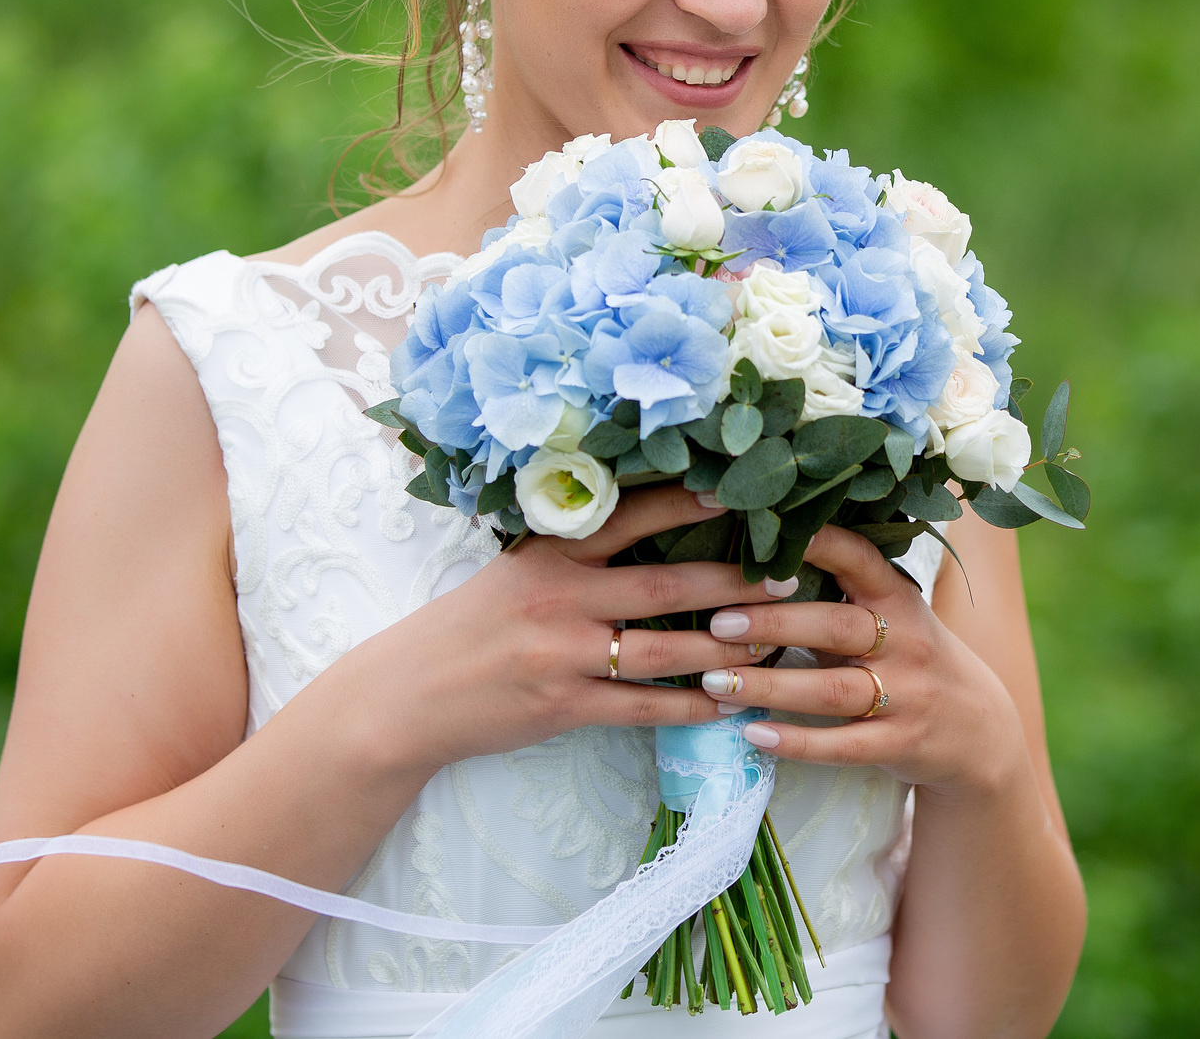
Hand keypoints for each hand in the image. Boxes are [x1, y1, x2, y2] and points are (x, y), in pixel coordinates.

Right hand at [327, 483, 787, 776]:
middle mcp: (560, 597)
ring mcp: (562, 654)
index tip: (742, 492)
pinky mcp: (563, 706)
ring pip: (664, 650)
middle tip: (790, 577)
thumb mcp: (514, 570)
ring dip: (726, 649)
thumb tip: (648, 523)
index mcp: (550, 552)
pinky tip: (730, 705)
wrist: (409, 694)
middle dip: (734, 582)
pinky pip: (643, 708)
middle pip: (665, 584)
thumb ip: (574, 551)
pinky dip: (692, 708)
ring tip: (777, 644)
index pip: (630, 515)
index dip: (689, 502)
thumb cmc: (470, 625)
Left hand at [688, 522, 1032, 796]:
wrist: (978, 730)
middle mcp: (906, 641)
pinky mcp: (900, 744)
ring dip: (769, 686)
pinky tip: (754, 734)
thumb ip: (837, 594)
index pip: (858, 557)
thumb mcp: (890, 616)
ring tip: (714, 682)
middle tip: (716, 622)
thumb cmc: (910, 658)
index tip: (761, 533)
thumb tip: (752, 562)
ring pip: (831, 690)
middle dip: (773, 623)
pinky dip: (796, 742)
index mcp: (897, 597)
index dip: (814, 542)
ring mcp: (906, 695)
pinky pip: (842, 745)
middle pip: (835, 626)